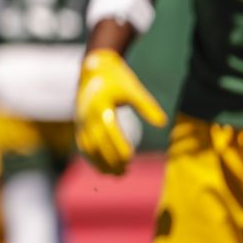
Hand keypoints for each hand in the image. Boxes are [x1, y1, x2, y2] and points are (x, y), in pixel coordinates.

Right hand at [75, 49, 167, 174]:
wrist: (93, 69)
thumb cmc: (116, 79)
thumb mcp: (132, 88)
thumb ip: (146, 106)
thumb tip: (162, 123)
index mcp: (100, 106)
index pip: (109, 132)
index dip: (118, 146)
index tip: (130, 158)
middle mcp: (87, 116)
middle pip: (97, 144)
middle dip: (110, 160)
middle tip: (125, 172)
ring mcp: (81, 121)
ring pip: (88, 148)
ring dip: (100, 163)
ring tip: (115, 174)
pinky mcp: (79, 124)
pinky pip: (83, 145)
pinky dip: (92, 159)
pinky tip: (103, 169)